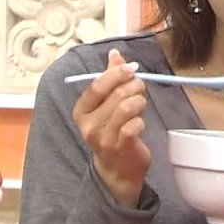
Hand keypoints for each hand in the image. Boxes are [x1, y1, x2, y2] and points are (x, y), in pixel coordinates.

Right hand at [72, 48, 149, 207]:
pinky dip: (141, 120)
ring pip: (127, 107)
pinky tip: (139, 123)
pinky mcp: (120, 148)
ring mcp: (103, 138)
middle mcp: (88, 125)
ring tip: (140, 104)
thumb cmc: (113, 132)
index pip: (97, 85)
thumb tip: (115, 53)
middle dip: (134, 86)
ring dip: (139, 101)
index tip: (131, 69)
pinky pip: (134, 125)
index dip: (116, 73)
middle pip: (116, 94)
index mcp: (81, 111)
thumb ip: (110, 78)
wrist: (117, 170)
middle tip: (140, 89)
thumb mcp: (107, 105)